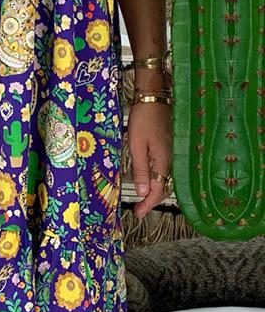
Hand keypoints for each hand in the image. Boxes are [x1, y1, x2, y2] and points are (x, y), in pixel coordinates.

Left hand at [126, 101, 171, 218]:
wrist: (154, 98)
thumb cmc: (144, 118)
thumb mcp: (136, 145)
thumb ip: (140, 169)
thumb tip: (141, 192)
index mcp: (164, 161)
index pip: (157, 191)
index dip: (148, 204)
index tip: (138, 213)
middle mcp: (173, 160)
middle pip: (165, 188)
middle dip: (152, 200)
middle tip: (139, 209)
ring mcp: (175, 154)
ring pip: (167, 180)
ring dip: (156, 191)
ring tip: (143, 199)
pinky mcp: (173, 148)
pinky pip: (168, 170)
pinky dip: (160, 179)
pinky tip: (151, 180)